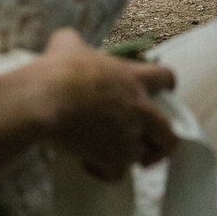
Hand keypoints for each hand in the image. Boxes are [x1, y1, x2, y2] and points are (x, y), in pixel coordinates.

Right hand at [31, 29, 177, 180]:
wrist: (48, 99)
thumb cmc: (59, 68)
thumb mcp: (68, 43)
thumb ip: (75, 41)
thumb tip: (66, 41)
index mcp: (134, 78)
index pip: (167, 79)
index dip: (167, 87)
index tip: (161, 94)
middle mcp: (138, 109)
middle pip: (168, 133)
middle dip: (162, 141)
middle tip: (149, 143)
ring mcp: (128, 137)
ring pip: (145, 156)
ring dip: (132, 157)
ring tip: (115, 155)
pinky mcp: (113, 158)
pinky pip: (118, 174)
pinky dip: (105, 172)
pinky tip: (91, 165)